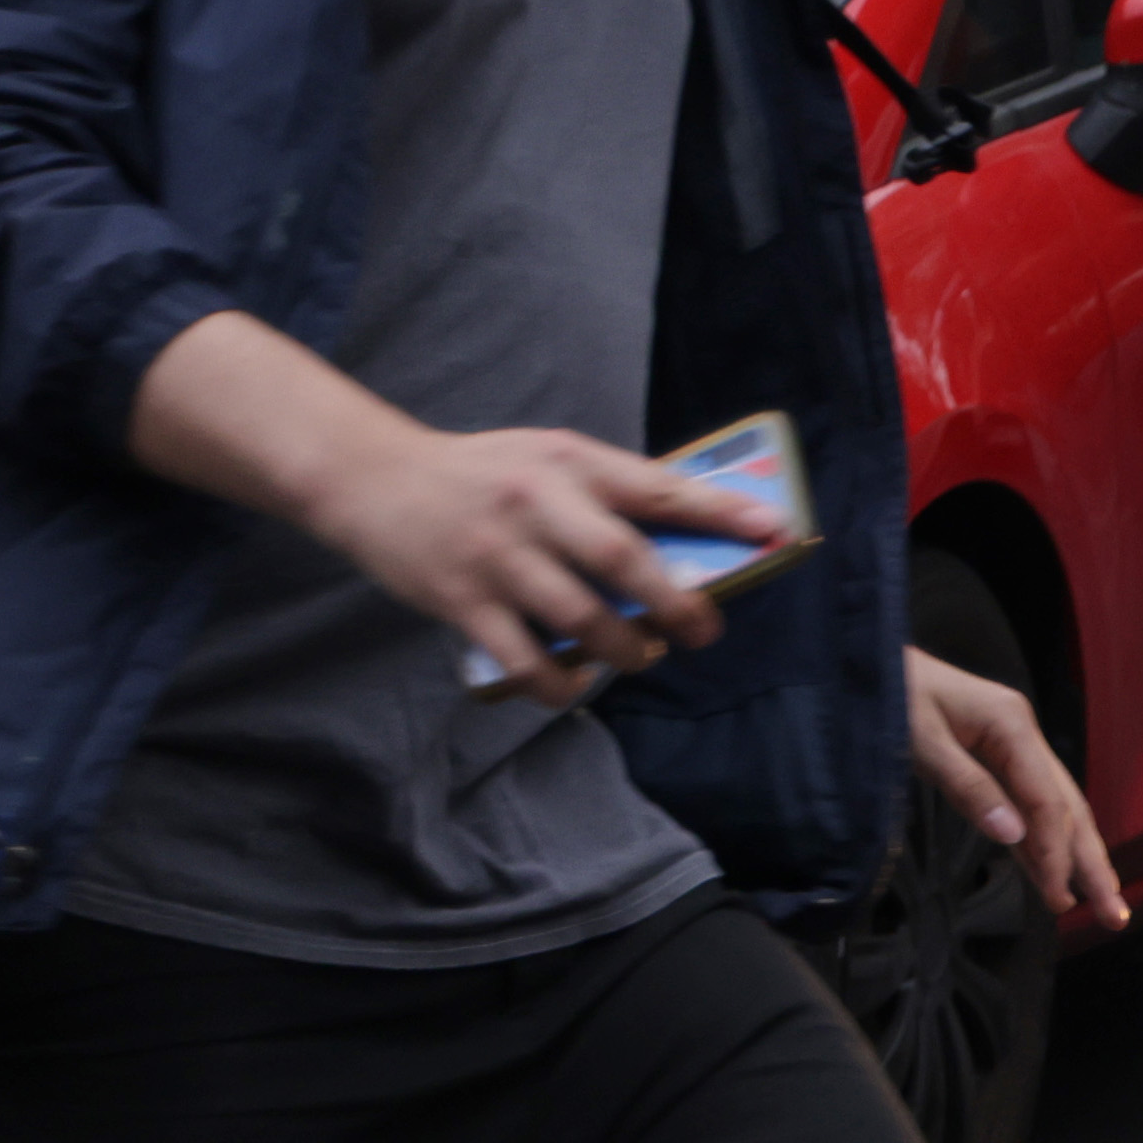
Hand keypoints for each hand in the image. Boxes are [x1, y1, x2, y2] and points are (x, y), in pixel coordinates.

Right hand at [299, 419, 768, 703]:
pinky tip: (577, 685)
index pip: (658, 487)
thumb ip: (609, 490)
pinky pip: (524, 658)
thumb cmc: (478, 474)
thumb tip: (689, 535)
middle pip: (624, 560)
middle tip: (704, 631)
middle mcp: (537, 505)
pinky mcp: (462, 599)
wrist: (369, 477)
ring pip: (581, 617)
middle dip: (677, 604)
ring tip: (642, 655)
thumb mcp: (546, 456)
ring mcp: (498, 555)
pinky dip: (559, 684)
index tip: (773, 531)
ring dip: (625, 649)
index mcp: (569, 464)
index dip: (721, 511)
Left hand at [910, 645, 1129, 933]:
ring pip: (1055, 809)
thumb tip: (1013, 837)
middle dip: (1092, 862)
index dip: (1057, 852)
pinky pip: (1027, 804)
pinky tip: (1053, 872)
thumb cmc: (887, 691)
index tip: (1062, 897)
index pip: (1047, 800)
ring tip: (1102, 902)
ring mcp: (1013, 745)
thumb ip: (967, 787)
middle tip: (1116, 914)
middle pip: (1068, 807)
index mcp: (1011, 724)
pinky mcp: (996, 755)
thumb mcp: (918, 739)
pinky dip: (1041, 841)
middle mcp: (1023, 735)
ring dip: (1076, 856)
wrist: (863, 655)